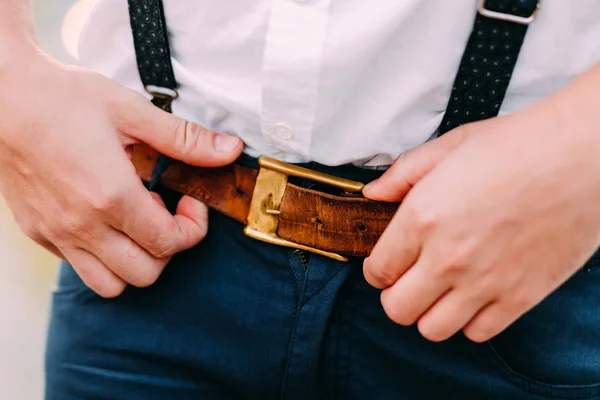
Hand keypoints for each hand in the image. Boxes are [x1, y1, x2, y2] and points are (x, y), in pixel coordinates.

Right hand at [0, 53, 242, 297]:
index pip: (169, 243)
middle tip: (164, 211)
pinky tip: (104, 218)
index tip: (189, 201)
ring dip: (135, 261)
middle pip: (145, 274)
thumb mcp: (132, 111)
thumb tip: (230, 150)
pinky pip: (79, 267)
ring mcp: (57, 234)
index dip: (193, 227)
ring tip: (134, 221)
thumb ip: (185, 139)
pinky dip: (103, 256)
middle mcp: (82, 225)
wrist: (1, 96)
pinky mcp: (38, 232)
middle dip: (168, 248)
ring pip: (110, 284)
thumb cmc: (63, 99)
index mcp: (110, 196)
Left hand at [362, 72, 599, 342]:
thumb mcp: (450, 146)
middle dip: (396, 296)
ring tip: (441, 291)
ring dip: (429, 313)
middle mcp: (447, 257)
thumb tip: (372, 194)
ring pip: (432, 329)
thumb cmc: (518, 144)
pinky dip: (470, 320)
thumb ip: (403, 174)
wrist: (583, 155)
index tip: (388, 264)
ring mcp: (484, 282)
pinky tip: (474, 296)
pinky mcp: (521, 297)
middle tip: (409, 280)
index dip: (377, 270)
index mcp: (422, 218)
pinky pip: (478, 333)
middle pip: (397, 309)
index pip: (377, 271)